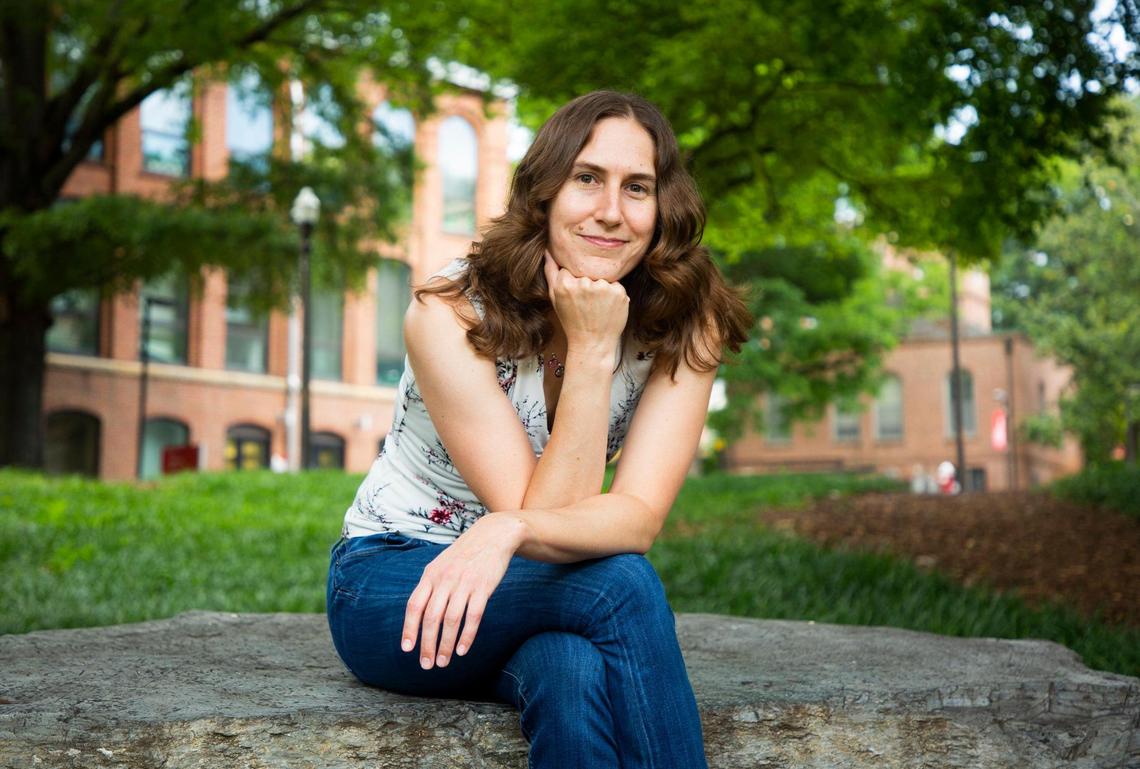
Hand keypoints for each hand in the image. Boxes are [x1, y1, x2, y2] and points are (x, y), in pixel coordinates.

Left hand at [401, 513, 521, 668]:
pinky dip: (466, 636)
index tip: (407, 649)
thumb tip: (418, 615)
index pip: (414, 606)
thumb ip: (430, 587)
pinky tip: (462, 649)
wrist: (493, 534)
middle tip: (426, 665)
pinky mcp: (483, 587)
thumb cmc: (465, 554)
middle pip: (431, 617)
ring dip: (445, 644)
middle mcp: (444, 579)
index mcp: (430, 575)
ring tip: (443, 662)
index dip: (409, 629)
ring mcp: (464, 583)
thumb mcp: (441, 565)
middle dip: (427, 644)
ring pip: (451, 620)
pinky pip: (473, 616)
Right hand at [544, 252, 628, 353]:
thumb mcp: (555, 298)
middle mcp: (584, 283)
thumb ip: (550, 272)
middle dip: (588, 284)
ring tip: (597, 307)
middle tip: (586, 304)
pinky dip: (614, 294)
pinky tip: (607, 308)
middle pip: (587, 271)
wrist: (592, 343)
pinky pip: (616, 285)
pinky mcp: (619, 293)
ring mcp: (602, 288)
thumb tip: (547, 250)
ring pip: (602, 277)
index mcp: (564, 284)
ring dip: (601, 288)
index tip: (574, 296)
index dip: (573, 281)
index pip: (571, 268)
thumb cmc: (572, 321)